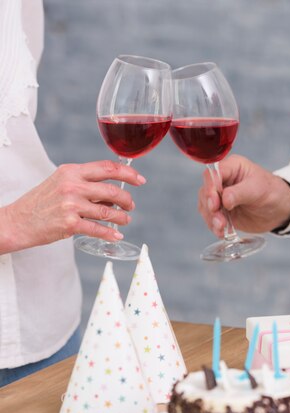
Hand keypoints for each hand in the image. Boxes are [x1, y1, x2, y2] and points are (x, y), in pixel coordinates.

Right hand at [0, 160, 145, 252]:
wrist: (16, 221)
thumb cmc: (41, 202)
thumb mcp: (61, 183)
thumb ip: (85, 184)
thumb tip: (114, 192)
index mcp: (71, 171)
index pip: (107, 168)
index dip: (128, 174)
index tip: (140, 180)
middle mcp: (72, 185)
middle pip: (112, 190)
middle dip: (127, 199)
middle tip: (130, 205)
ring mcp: (71, 205)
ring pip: (108, 211)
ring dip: (121, 217)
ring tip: (124, 220)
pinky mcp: (69, 224)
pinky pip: (98, 229)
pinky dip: (110, 233)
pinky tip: (116, 235)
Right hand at [198, 155, 289, 237]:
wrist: (279, 209)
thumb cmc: (272, 192)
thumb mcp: (258, 189)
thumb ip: (240, 193)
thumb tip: (224, 199)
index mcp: (231, 167)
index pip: (213, 174)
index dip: (210, 188)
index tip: (215, 202)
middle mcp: (222, 180)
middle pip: (206, 191)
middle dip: (210, 206)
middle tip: (219, 219)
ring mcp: (220, 197)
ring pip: (206, 206)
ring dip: (211, 218)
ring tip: (222, 227)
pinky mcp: (222, 211)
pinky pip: (211, 218)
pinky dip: (214, 226)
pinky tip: (222, 232)